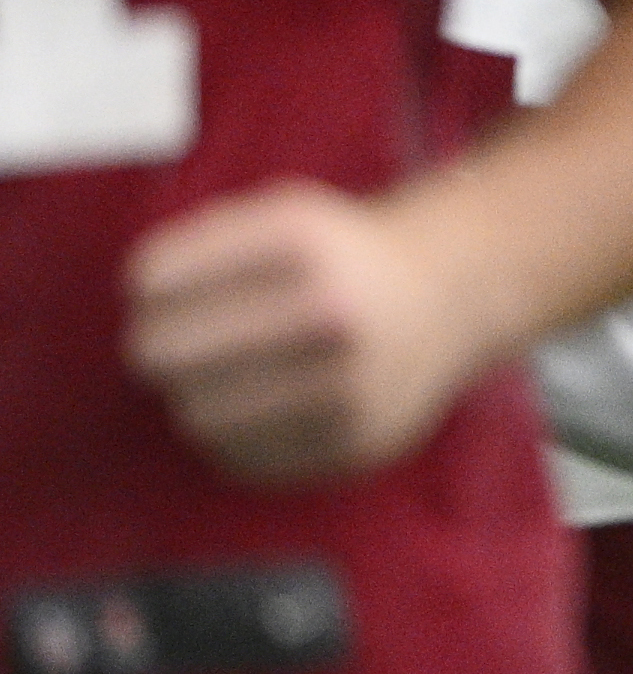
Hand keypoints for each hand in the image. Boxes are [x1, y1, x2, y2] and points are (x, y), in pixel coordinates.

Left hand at [123, 182, 493, 482]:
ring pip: (194, 414)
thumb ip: (201, 245)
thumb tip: (139, 308)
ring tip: (218, 376)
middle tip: (171, 345)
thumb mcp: (283, 215)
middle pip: (159, 351)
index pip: (153, 278)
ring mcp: (347, 382)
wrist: (452, 296)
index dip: (146, 287)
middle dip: (155, 347)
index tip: (162, 291)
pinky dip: (234, 436)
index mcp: (302, 240)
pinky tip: (258, 407)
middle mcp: (330, 309)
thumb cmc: (341, 257)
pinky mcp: (354, 442)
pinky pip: (241, 458)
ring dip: (194, 395)